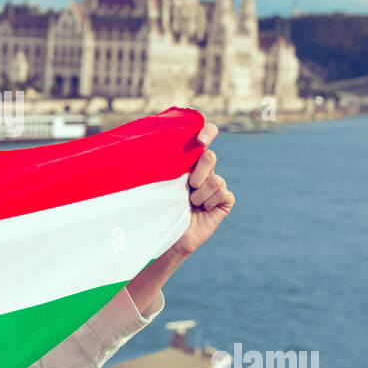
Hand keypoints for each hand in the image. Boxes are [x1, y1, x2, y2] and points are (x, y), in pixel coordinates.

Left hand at [168, 120, 234, 258]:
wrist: (168, 234)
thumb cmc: (159, 207)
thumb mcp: (159, 182)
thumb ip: (162, 164)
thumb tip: (143, 145)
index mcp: (189, 160)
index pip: (204, 135)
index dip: (207, 132)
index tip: (200, 140)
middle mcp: (204, 170)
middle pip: (210, 156)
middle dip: (198, 172)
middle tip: (189, 186)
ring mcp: (216, 185)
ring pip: (216, 180)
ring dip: (200, 195)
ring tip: (190, 203)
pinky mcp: (224, 200)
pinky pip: (223, 194)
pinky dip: (210, 203)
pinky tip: (203, 210)